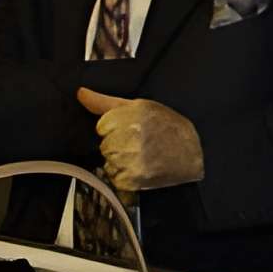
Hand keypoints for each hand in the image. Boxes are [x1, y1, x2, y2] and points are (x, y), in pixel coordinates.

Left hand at [75, 90, 203, 190]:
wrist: (191, 153)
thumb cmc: (166, 127)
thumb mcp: (139, 107)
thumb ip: (105, 102)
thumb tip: (80, 93)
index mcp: (131, 114)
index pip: (101, 127)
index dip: (115, 129)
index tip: (132, 130)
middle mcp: (130, 136)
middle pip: (104, 145)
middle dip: (118, 145)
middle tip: (140, 144)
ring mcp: (131, 159)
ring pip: (108, 161)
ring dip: (120, 161)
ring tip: (142, 156)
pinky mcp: (133, 178)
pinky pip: (114, 177)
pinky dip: (124, 176)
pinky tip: (141, 168)